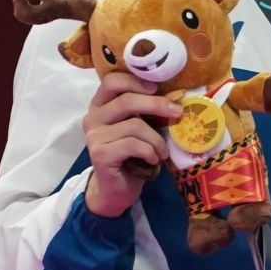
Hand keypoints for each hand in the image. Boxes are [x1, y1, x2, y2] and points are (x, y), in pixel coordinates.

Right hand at [83, 72, 181, 217]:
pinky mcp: (100, 153)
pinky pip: (133, 145)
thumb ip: (146, 110)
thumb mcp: (140, 127)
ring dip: (157, 140)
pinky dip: (150, 151)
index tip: (157, 88)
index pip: (112, 81)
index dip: (135, 81)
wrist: (117, 188)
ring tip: (162, 152)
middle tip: (178, 112)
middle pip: (126, 100)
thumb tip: (176, 96)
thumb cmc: (133, 154)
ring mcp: (94, 136)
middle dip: (157, 104)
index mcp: (101, 105)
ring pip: (135, 126)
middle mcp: (93, 117)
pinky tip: (152, 160)